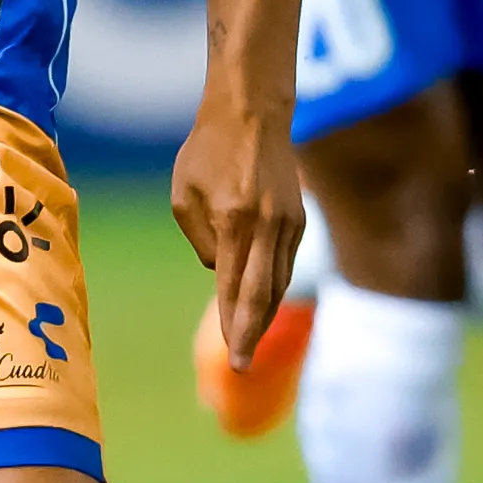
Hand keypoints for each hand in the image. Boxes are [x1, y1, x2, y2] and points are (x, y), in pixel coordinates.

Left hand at [170, 88, 305, 362]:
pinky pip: (285, 264)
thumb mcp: (184, 197)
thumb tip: (222, 274)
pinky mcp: (299, 220)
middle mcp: (268, 226)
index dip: (234, 327)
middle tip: (242, 367)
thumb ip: (201, 242)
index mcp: (235, 221)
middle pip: (263, 295)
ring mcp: (289, 224)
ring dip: (264, 316)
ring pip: (279, 283)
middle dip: (251, 334)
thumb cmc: (207, 153)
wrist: (252, 115)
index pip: (236, 288)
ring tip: (248, 344)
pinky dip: (273, 289)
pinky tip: (262, 306)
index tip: (234, 360)